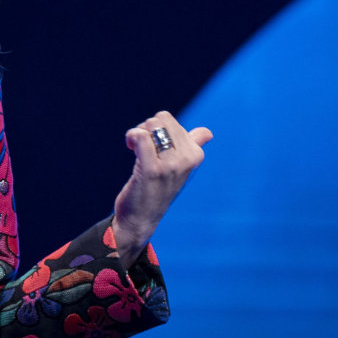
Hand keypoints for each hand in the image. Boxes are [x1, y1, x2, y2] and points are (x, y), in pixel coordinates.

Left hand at [111, 110, 211, 267]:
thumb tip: (207, 133)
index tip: (152, 145)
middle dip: (146, 128)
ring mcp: (171, 165)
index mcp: (195, 155)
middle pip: (160, 119)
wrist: (141, 218)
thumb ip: (194, 147)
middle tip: (142, 147)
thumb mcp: (179, 168)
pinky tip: (130, 147)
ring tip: (136, 149)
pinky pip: (141, 136)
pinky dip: (132, 136)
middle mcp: (187, 159)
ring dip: (137, 133)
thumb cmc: (157, 189)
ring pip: (151, 125)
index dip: (155, 128)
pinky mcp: (153, 170)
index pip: (170, 120)